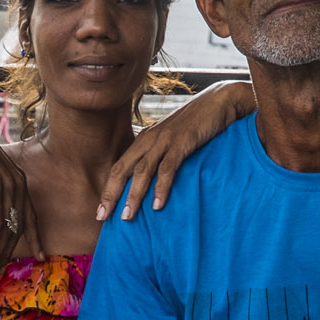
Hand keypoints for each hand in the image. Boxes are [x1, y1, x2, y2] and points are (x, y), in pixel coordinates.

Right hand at [0, 116, 39, 273]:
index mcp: (18, 180)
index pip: (30, 214)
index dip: (35, 237)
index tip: (39, 255)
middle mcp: (18, 184)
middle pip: (20, 225)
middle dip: (12, 250)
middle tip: (3, 268)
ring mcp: (7, 187)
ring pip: (8, 227)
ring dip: (0, 250)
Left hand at [96, 80, 252, 221]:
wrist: (219, 101)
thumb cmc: (196, 124)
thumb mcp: (173, 140)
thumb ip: (162, 157)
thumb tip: (155, 183)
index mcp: (145, 140)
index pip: (119, 167)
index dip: (108, 189)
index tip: (100, 212)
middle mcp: (149, 139)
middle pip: (123, 169)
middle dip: (110, 195)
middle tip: (102, 217)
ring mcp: (165, 140)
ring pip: (142, 171)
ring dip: (133, 195)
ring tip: (127, 217)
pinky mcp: (182, 142)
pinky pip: (168, 168)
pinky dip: (161, 187)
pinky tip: (157, 205)